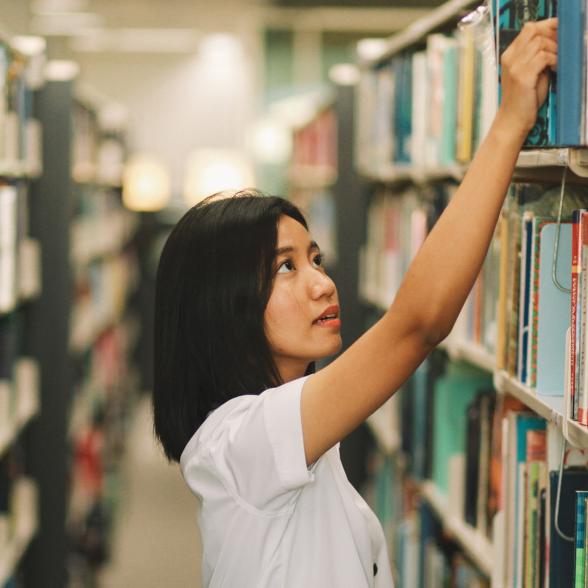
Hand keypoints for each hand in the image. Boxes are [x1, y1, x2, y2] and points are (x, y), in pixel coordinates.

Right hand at [496, 18, 557, 137]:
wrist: (512, 121)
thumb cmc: (523, 99)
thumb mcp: (529, 72)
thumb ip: (537, 56)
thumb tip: (555, 39)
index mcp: (509, 56)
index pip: (529, 28)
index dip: (547, 27)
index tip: (558, 36)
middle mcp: (510, 59)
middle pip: (535, 31)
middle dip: (553, 36)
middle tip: (561, 49)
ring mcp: (515, 67)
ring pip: (541, 43)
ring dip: (555, 50)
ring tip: (557, 63)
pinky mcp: (522, 77)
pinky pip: (544, 57)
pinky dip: (554, 61)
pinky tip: (555, 70)